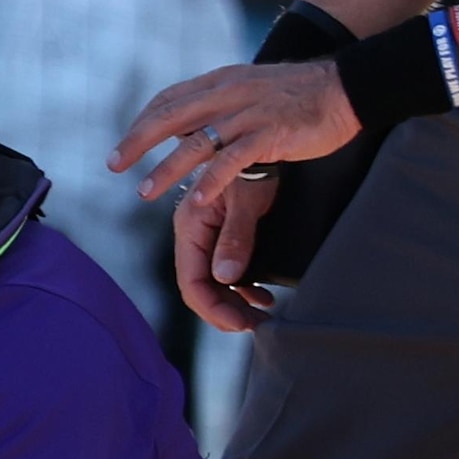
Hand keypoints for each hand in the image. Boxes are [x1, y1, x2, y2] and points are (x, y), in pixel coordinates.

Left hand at [113, 58, 357, 209]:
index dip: (141, 122)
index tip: (124, 145)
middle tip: (113, 165)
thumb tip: (188, 125)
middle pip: (169, 117)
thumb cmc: (298, 94)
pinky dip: (211, 181)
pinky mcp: (271, 134)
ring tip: (143, 192)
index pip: (167, 100)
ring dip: (166, 169)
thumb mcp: (250, 89)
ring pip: (196, 143)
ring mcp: (248, 114)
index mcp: (219, 82)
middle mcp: (227, 95)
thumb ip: (219, 104)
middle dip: (137, 142)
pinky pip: (233, 161)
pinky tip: (196, 201)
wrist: (347, 87)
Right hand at [174, 167, 290, 331]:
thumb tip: (224, 278)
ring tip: (263, 312)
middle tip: (257, 325)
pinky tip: (262, 293)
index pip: (192, 282)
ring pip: (212, 282)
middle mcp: (193, 234)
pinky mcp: (222, 232)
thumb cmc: (257, 162)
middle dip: (225, 311)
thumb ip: (235, 237)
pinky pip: (223, 270)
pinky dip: (242, 288)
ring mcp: (207, 234)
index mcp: (190, 226)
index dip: (214, 309)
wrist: (268, 133)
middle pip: (200, 287)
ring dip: (234, 302)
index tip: (243, 325)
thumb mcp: (248, 198)